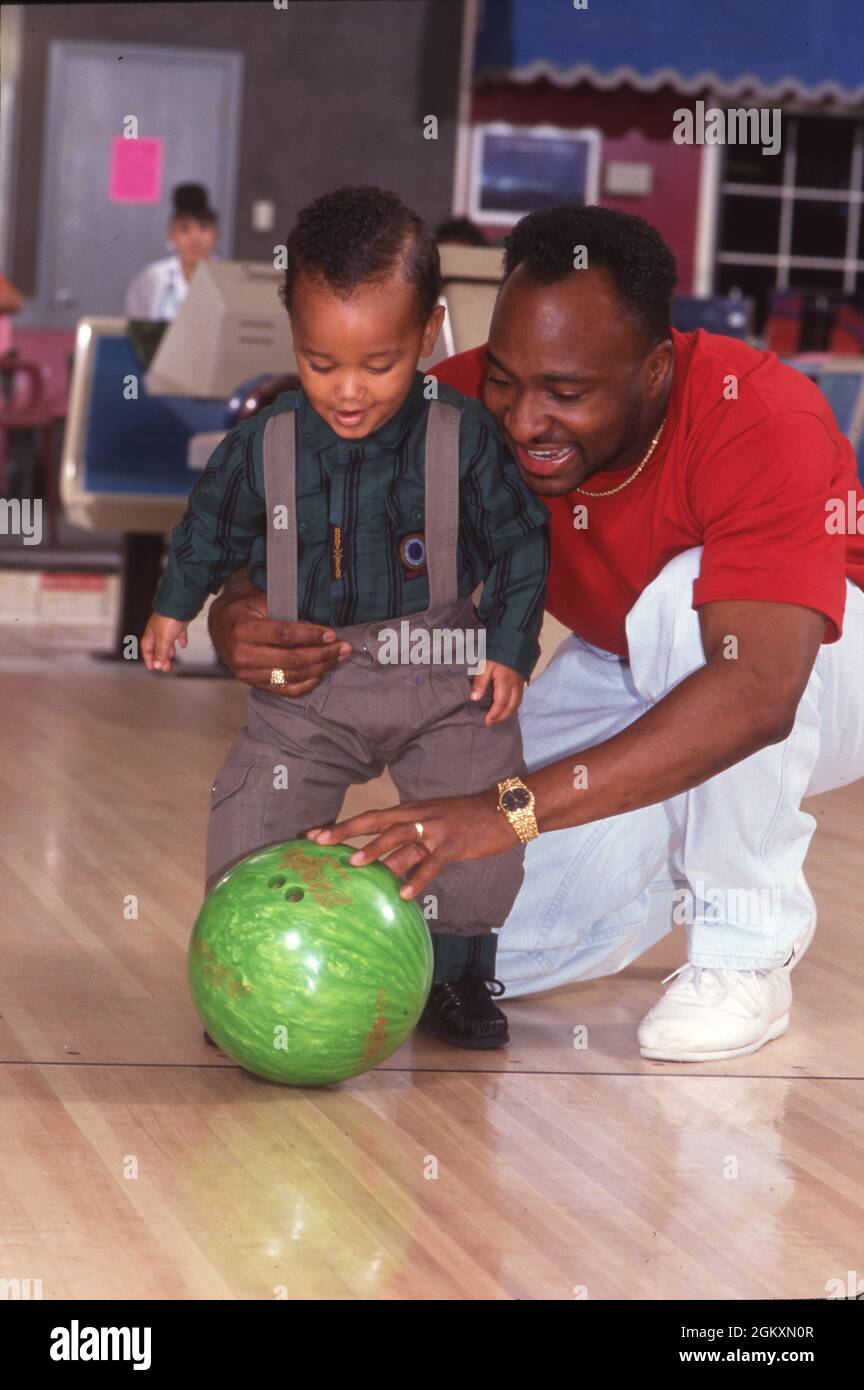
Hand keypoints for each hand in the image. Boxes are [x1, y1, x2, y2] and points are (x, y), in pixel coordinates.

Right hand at [141, 613, 187, 670]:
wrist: (181, 603)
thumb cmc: (169, 619)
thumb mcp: (163, 639)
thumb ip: (160, 652)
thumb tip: (157, 665)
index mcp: (151, 634)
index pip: (147, 649)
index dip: (149, 659)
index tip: (152, 668)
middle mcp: (158, 630)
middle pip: (157, 647)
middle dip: (161, 658)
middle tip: (166, 668)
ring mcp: (168, 626)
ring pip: (167, 642)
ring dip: (169, 651)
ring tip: (172, 658)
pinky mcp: (178, 623)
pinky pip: (178, 634)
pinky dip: (180, 640)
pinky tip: (183, 645)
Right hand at [207, 570, 351, 695]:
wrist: (219, 625)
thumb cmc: (242, 608)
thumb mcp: (258, 599)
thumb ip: (283, 608)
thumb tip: (317, 620)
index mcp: (242, 629)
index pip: (283, 635)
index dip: (310, 635)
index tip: (331, 634)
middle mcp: (242, 655)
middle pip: (291, 659)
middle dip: (322, 654)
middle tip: (343, 648)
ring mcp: (247, 674)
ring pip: (292, 675)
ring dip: (320, 668)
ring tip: (339, 658)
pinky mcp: (254, 684)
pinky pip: (286, 689)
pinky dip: (307, 683)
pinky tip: (322, 673)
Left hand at [306, 789, 516, 899]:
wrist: (502, 811)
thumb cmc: (466, 822)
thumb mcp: (432, 831)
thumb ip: (409, 848)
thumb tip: (384, 869)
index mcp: (410, 812)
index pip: (370, 818)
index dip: (343, 826)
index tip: (314, 834)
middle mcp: (418, 816)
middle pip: (376, 822)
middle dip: (347, 831)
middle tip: (320, 842)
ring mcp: (435, 829)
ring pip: (400, 838)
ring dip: (377, 851)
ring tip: (354, 865)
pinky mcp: (453, 844)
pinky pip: (432, 864)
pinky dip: (417, 879)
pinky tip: (403, 894)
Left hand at [469, 660, 523, 724]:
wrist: (514, 640)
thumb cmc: (497, 654)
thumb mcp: (485, 666)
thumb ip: (480, 682)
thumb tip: (474, 699)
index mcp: (505, 683)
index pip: (501, 703)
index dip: (494, 714)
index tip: (487, 721)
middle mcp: (515, 686)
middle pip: (511, 707)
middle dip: (502, 717)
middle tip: (492, 723)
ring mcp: (520, 684)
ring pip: (517, 703)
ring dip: (508, 713)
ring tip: (498, 718)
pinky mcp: (522, 681)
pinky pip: (519, 698)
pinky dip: (513, 706)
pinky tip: (507, 707)